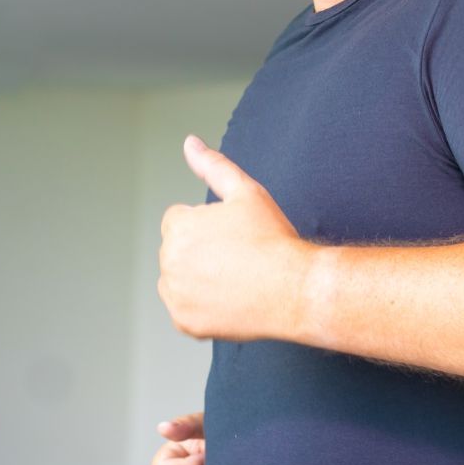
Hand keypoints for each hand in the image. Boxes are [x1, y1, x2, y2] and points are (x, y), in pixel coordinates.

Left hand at [158, 135, 311, 340]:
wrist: (294, 289)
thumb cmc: (272, 239)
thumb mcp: (245, 192)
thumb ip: (212, 165)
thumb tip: (189, 143)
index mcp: (177, 226)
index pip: (180, 221)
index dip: (209, 226)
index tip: (234, 236)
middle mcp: (168, 260)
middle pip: (178, 251)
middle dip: (200, 252)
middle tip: (238, 258)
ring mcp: (175, 294)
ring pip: (180, 280)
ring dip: (198, 279)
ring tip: (235, 278)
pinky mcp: (185, 322)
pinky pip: (186, 310)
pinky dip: (202, 308)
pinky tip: (230, 300)